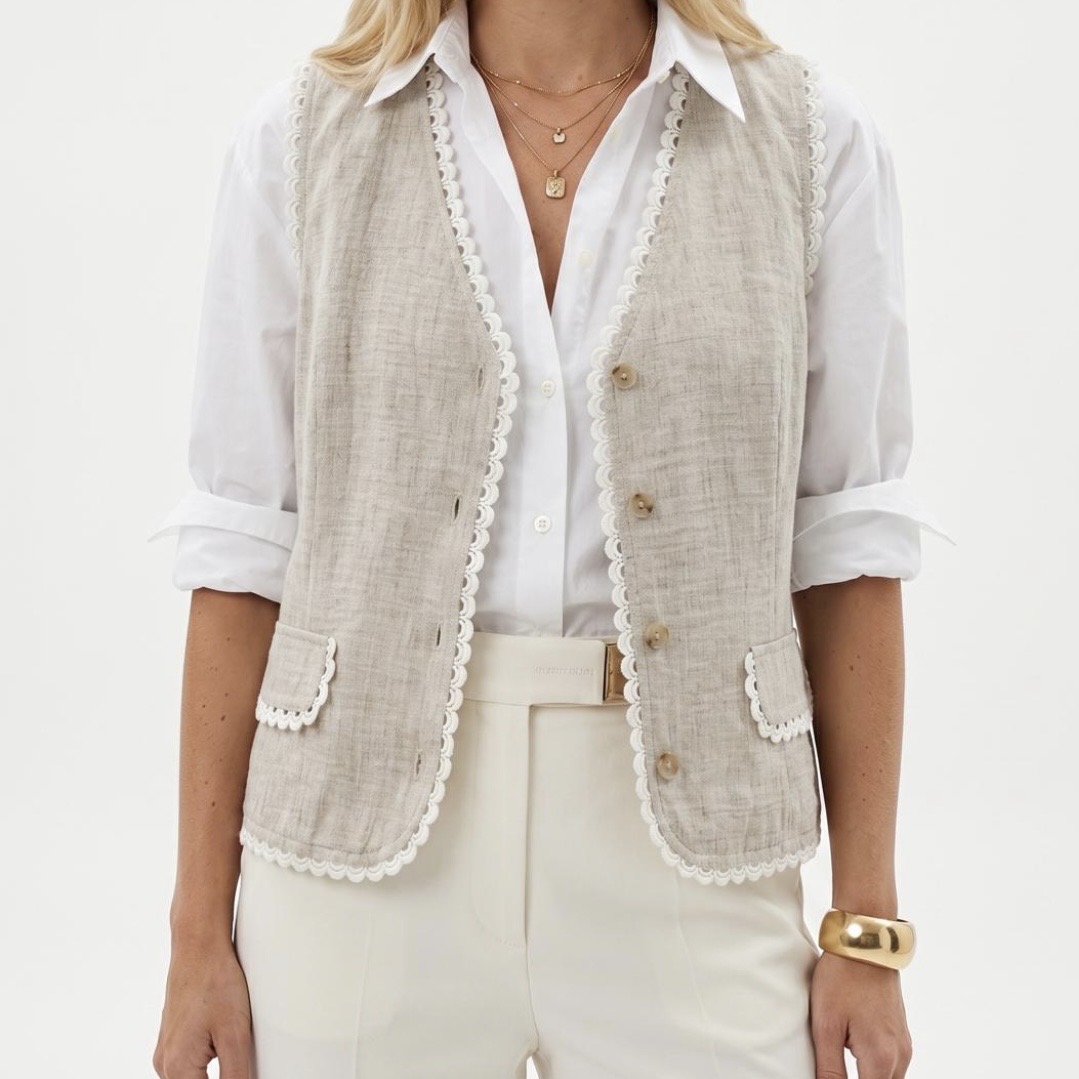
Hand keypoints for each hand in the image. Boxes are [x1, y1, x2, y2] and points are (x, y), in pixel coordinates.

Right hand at [152, 937, 252, 1078]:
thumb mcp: (236, 1034)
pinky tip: (224, 1048)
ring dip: (214, 1075)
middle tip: (240, 1057)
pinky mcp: (174, 1039)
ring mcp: (166, 1051)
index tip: (242, 1071)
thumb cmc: (215, 981)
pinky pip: (189, 1066)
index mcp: (177, 1068)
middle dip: (222, 1078)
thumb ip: (236, 1075)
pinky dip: (207, 1066)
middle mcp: (165, 1064)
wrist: (199, 946)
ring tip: (232, 1049)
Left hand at [809, 950, 912, 1077]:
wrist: (865, 942)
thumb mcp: (826, 1025)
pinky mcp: (901, 1033)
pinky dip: (875, 1070)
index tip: (831, 1075)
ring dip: (868, 1078)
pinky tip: (854, 1057)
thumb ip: (829, 1069)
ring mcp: (904, 1045)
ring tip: (841, 1063)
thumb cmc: (842, 979)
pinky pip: (892, 1066)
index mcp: (881, 1060)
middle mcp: (900, 1057)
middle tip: (833, 1067)